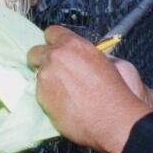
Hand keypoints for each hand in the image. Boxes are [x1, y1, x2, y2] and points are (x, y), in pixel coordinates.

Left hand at [27, 26, 151, 152]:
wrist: (113, 120)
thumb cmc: (116, 91)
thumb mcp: (109, 61)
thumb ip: (91, 54)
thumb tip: (85, 57)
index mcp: (72, 44)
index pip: (51, 32)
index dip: (55, 42)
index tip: (59, 50)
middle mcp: (54, 58)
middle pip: (36, 52)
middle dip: (43, 60)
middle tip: (56, 71)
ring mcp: (45, 78)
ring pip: (38, 74)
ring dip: (48, 80)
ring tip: (66, 93)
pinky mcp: (41, 98)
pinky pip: (40, 93)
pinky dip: (49, 97)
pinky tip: (65, 105)